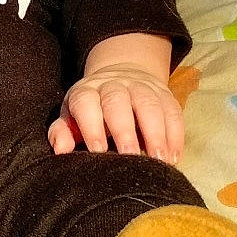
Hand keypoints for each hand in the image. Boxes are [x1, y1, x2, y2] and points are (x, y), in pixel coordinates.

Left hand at [47, 62, 182, 163]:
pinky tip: (174, 156)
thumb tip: (61, 150)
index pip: (86, 104)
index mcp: (87, 92)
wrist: (121, 77)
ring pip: (149, 104)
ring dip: (156, 133)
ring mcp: (141, 86)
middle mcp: (113, 85)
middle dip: (125, 130)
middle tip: (130, 157)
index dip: (92, 126)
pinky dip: (175, 133)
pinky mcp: (164, 93)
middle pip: (118, 102)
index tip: (98, 151)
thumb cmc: (91, 109)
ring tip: (158, 159)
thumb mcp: (71, 117)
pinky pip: (172, 110)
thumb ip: (63, 132)